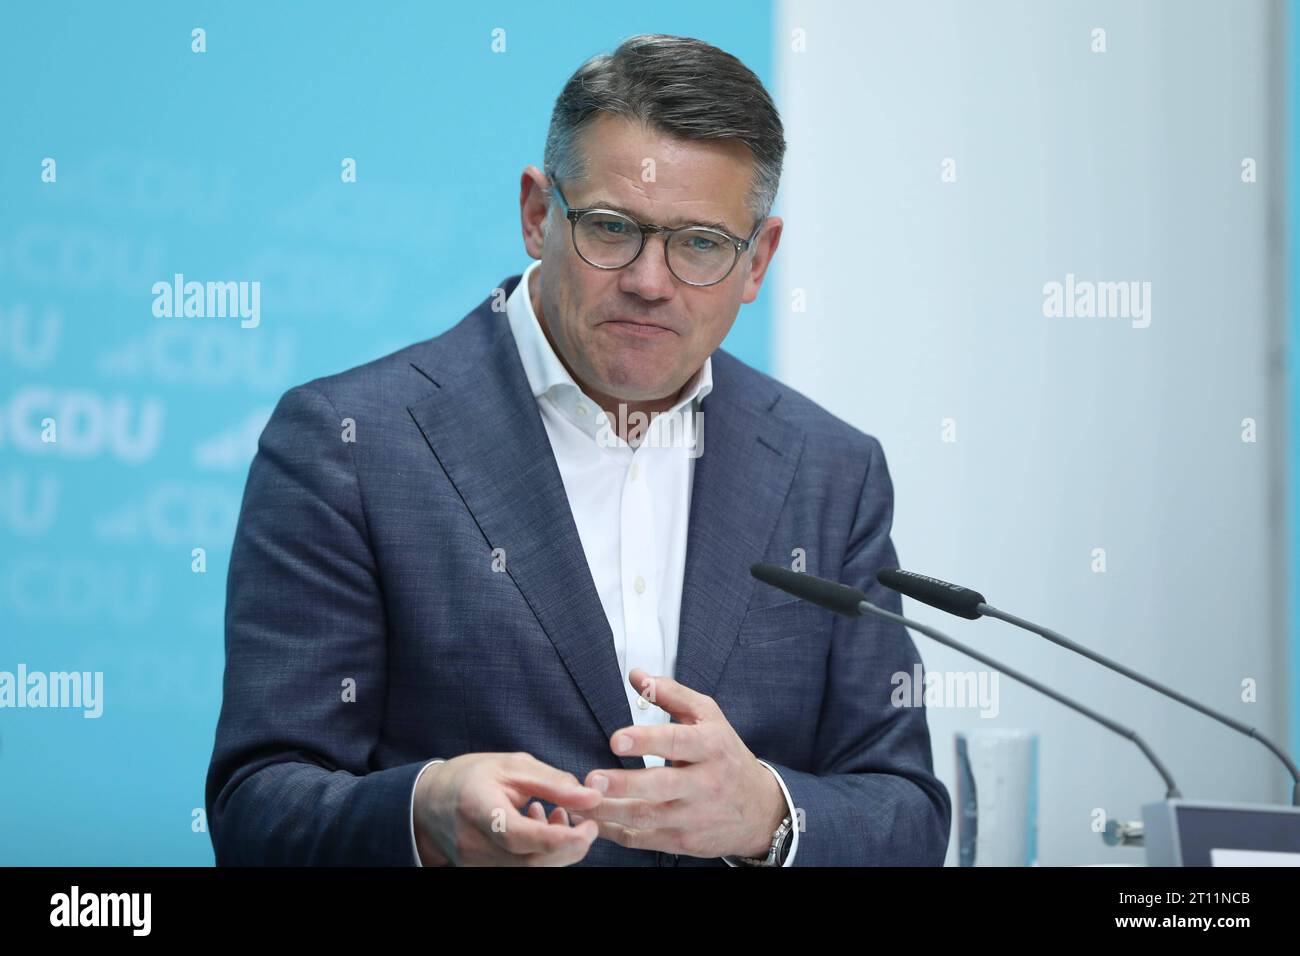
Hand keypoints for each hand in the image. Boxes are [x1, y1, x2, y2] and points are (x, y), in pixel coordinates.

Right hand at [413, 752, 602, 865]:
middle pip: (532, 863)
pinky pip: (521, 869)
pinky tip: (538, 825)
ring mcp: (476, 864)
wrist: (430, 799)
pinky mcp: (483, 871)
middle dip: (570, 847)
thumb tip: (593, 798)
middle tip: (586, 823)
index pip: (522, 836)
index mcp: (478, 809)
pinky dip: (540, 853)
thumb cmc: (473, 776)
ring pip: (531, 870)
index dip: (562, 837)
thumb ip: (555, 784)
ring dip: (556, 849)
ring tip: (555, 813)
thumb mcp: (514, 767)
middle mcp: (474, 845)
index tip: (590, 825)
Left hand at [571, 668, 787, 858]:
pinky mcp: (683, 841)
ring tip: (581, 800)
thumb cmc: (727, 757)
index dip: (646, 741)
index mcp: (711, 746)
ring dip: (609, 810)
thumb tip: (636, 676)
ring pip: (647, 817)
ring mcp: (694, 815)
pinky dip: (616, 832)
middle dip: (624, 783)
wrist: (760, 810)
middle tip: (592, 779)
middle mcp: (705, 783)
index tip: (617, 740)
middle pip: (661, 785)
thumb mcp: (709, 718)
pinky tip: (595, 820)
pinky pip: (643, 839)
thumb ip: (672, 694)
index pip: (678, 742)